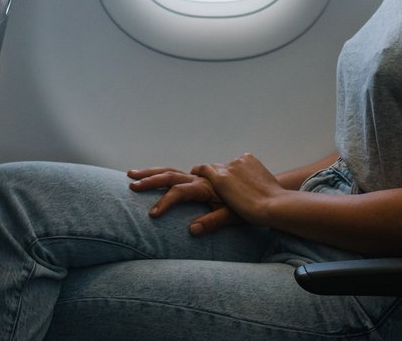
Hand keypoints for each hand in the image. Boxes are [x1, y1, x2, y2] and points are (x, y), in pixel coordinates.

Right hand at [126, 166, 242, 234]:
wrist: (269, 198)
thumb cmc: (249, 210)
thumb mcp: (232, 217)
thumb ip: (212, 221)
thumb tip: (191, 229)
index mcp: (207, 186)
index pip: (179, 192)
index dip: (164, 202)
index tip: (151, 214)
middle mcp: (204, 177)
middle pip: (172, 174)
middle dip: (150, 178)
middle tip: (131, 182)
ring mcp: (206, 174)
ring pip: (177, 171)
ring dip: (155, 173)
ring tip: (135, 174)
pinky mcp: (208, 174)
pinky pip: (189, 173)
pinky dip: (172, 176)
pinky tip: (161, 182)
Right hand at [190, 153, 284, 226]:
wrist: (274, 203)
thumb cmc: (251, 212)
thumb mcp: (227, 215)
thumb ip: (210, 219)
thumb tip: (192, 229)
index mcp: (220, 179)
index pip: (202, 168)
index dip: (197, 171)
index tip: (194, 174)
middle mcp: (228, 166)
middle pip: (215, 167)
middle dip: (213, 174)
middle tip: (214, 184)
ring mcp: (240, 161)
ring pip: (228, 165)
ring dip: (228, 172)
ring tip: (233, 185)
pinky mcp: (251, 159)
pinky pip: (241, 161)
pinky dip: (240, 168)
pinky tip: (245, 179)